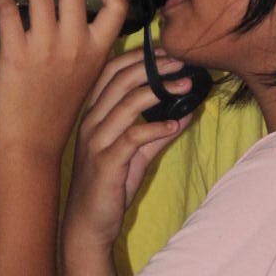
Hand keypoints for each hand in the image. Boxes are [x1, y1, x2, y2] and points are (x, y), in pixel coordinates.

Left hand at [0, 0, 129, 159]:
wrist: (31, 145)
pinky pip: (9, 9)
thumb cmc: (55, 115)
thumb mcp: (85, 79)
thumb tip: (67, 21)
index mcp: (98, 52)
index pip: (117, 5)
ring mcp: (45, 48)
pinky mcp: (16, 54)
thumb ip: (84, 51)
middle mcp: (75, 45)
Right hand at [64, 45, 197, 253]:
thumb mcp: (135, 155)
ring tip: (187, 87)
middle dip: (154, 67)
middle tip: (183, 63)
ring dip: (160, 92)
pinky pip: (133, 137)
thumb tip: (187, 111)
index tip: (167, 52)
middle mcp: (90, 123)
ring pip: (126, 104)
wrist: (88, 223)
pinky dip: (156, 128)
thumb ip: (157, 132)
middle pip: (119, 80)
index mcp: (93, 114)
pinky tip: (176, 126)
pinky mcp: (106, 163)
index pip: (112, 72)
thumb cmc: (109, 187)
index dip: (140, 57)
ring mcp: (95, 142)